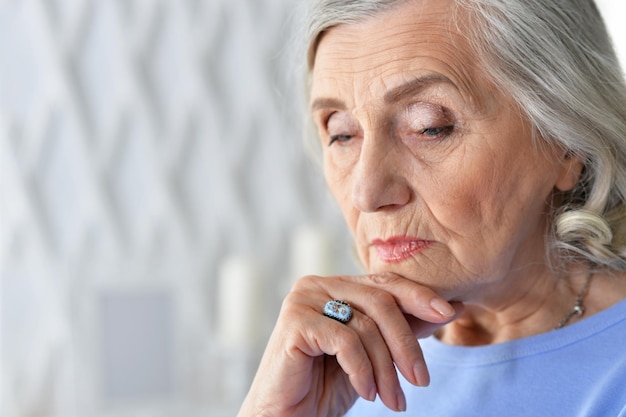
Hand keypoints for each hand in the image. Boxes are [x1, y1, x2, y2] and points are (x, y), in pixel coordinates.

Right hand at [237, 272, 462, 416]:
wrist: (285, 416)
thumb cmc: (326, 385)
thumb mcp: (374, 354)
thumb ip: (403, 328)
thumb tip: (451, 307)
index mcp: (335, 285)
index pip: (385, 282)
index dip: (419, 296)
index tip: (450, 314)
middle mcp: (317, 284)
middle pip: (380, 301)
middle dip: (406, 343)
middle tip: (421, 380)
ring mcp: (303, 299)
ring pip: (366, 325)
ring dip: (386, 369)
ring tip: (393, 401)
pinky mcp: (294, 321)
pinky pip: (345, 341)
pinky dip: (362, 370)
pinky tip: (367, 393)